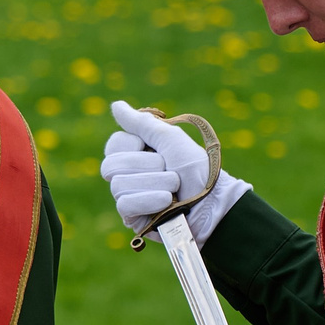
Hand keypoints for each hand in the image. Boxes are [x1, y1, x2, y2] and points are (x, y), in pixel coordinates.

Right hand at [101, 100, 248, 240]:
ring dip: (155, 183)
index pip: (114, 145)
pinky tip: (166, 202)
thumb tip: (115, 106)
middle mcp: (128, 174)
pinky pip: (124, 205)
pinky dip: (149, 200)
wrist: (213, 201)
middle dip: (147, 166)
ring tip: (174, 188)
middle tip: (170, 169)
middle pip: (111, 166)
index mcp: (137, 153)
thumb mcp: (170, 138)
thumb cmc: (197, 168)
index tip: (156, 149)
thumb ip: (141, 123)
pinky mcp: (132, 218)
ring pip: (118, 185)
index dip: (133, 145)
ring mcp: (129, 197)